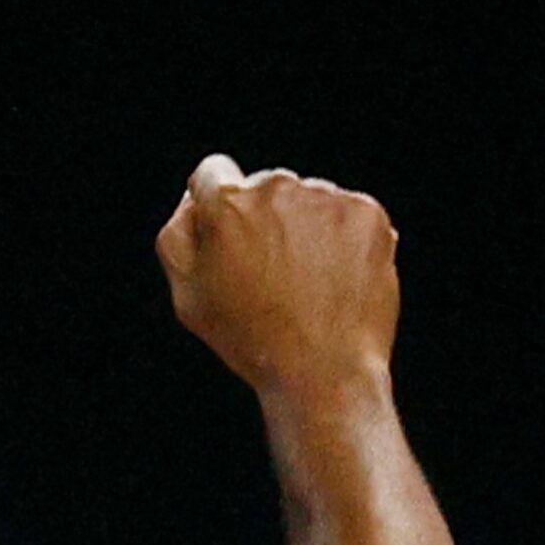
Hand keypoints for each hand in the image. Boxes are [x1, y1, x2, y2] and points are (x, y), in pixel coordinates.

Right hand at [154, 155, 399, 396]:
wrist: (323, 371)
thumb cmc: (250, 339)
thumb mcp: (188, 297)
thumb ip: (177, 236)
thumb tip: (192, 200)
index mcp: (226, 203)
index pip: (212, 173)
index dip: (216, 206)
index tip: (230, 237)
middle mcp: (277, 187)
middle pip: (264, 187)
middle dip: (263, 219)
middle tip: (270, 275)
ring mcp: (327, 198)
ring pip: (308, 201)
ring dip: (305, 229)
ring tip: (307, 284)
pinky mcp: (367, 213)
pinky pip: (347, 215)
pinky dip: (343, 241)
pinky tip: (335, 280)